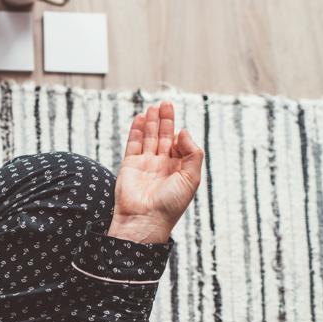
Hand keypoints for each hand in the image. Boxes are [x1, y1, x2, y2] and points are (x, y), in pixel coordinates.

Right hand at [107, 101, 203, 243]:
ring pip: (149, 137)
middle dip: (165, 120)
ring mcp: (145, 164)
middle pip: (164, 137)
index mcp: (178, 170)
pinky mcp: (130, 164)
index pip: (180, 145)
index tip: (180, 130)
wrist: (144, 219)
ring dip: (152, 122)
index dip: (181, 135)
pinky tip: (140, 118)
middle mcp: (162, 165)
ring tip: (154, 107)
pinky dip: (137, 130)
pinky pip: (134, 143)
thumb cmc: (170, 204)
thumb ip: (192, 153)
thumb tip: (183, 131)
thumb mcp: (191, 179)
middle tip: (166, 103)